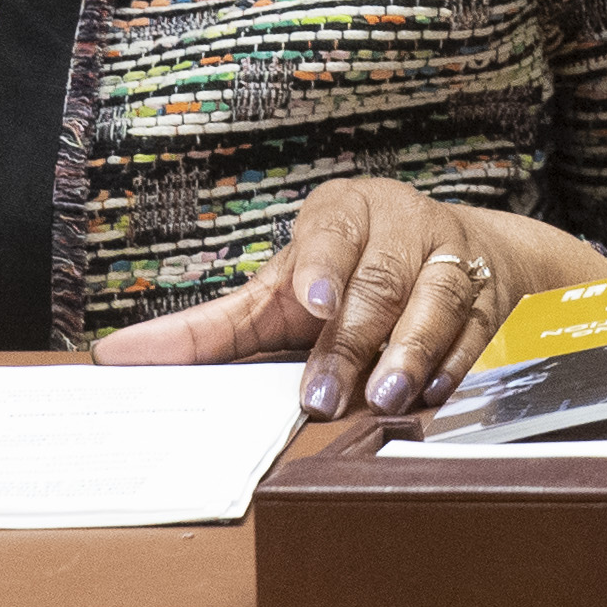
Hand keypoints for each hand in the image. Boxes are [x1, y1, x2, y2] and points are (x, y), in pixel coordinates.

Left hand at [93, 178, 606, 418]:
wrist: (459, 252)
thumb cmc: (347, 274)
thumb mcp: (281, 291)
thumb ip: (209, 330)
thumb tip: (116, 358)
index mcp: (343, 211)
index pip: (330, 228)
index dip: (321, 262)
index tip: (309, 299)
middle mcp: (399, 223)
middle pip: (379, 281)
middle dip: (353, 341)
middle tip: (326, 395)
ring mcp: (451, 255)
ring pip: (436, 299)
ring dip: (412, 352)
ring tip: (388, 395)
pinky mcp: (490, 292)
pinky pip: (478, 327)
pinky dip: (457, 362)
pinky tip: (436, 391)